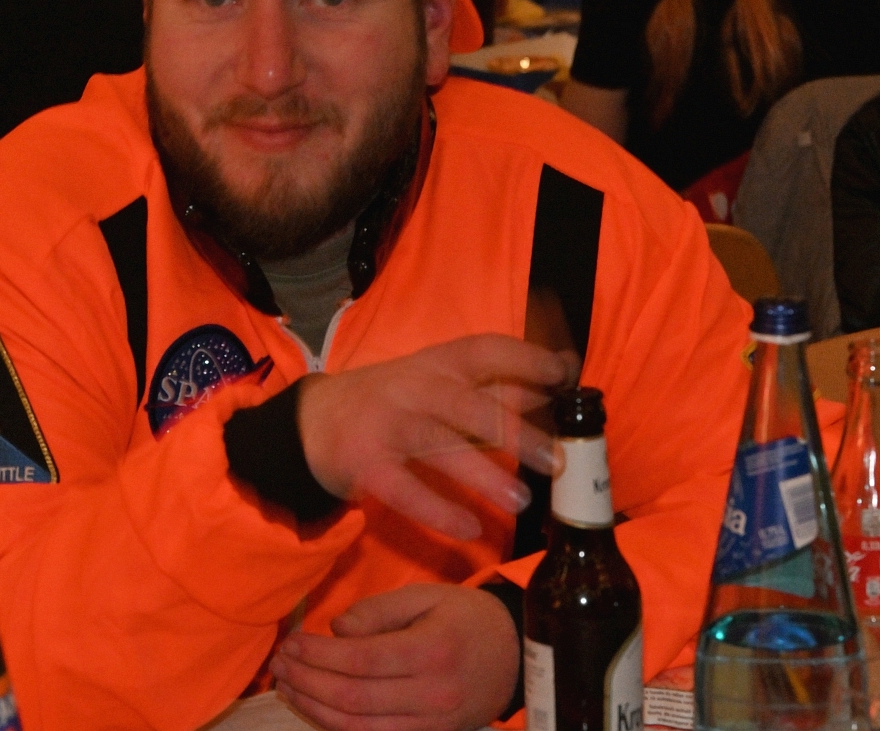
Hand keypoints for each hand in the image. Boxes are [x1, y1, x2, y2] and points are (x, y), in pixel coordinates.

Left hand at [271, 584, 518, 730]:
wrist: (513, 654)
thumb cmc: (464, 617)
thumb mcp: (425, 596)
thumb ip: (378, 611)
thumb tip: (336, 631)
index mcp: (433, 650)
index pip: (360, 660)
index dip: (318, 655)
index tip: (291, 641)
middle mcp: (433, 695)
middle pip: (353, 698)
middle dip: (307, 682)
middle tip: (279, 663)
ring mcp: (432, 725)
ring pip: (358, 727)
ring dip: (314, 708)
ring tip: (287, 685)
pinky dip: (337, 725)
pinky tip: (314, 705)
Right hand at [298, 334, 572, 540]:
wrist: (313, 422)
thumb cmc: (392, 402)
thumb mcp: (437, 384)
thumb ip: (491, 388)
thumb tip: (560, 384)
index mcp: (437, 363)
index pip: (485, 350)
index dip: (526, 359)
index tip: (565, 375)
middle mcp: (413, 387)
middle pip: (469, 405)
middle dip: (516, 431)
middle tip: (558, 461)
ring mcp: (386, 424)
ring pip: (438, 444)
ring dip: (482, 473)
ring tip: (519, 501)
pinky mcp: (364, 463)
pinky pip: (403, 488)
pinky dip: (436, 510)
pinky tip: (468, 529)